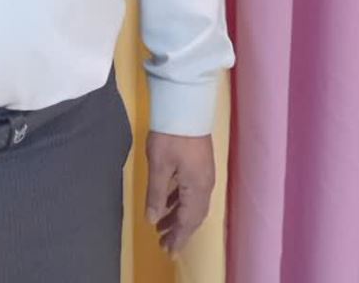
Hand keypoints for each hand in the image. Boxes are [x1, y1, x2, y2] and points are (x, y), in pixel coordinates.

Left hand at [145, 132, 214, 254]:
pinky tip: (169, 201)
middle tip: (164, 244)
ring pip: (194, 204)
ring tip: (162, 225)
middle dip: (179, 231)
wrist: (185, 105)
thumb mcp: (158, 166)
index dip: (178, 238)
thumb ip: (156, 194)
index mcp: (197, 188)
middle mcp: (205, 185)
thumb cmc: (170, 136)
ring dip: (179, 216)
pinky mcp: (201, 164)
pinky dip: (180, 201)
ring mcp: (205, 174)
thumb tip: (153, 219)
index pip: (188, 221)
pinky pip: (192, 192)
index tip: (168, 251)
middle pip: (194, 216)